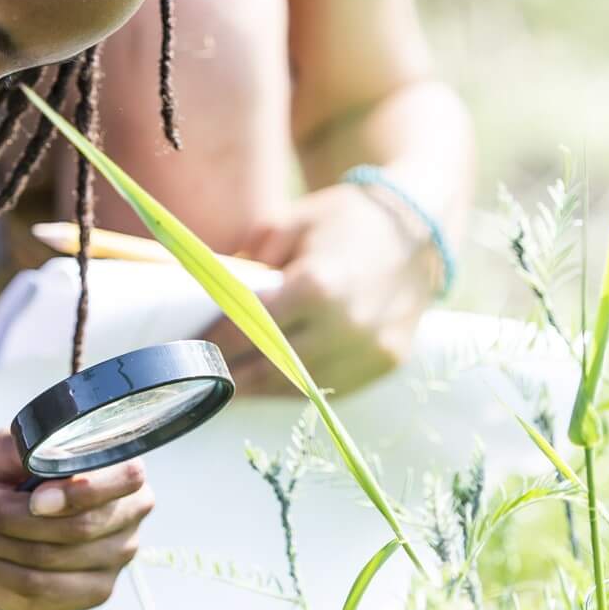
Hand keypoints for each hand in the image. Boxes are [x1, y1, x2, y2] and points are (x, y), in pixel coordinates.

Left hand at [0, 432, 154, 609]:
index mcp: (120, 471)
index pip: (125, 480)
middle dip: (13, 517)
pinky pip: (40, 589)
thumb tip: (36, 449)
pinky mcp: (88, 595)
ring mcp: (112, 562)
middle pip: (80, 527)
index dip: (80, 492)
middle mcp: (126, 518)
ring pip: (53, 559)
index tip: (35, 499)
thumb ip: (21, 445)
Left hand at [205, 182, 441, 396]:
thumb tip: (215, 297)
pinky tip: (269, 382)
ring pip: (298, 386)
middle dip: (229, 373)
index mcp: (318, 285)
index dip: (214, 343)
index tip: (188, 348)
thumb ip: (250, 260)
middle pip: (269, 366)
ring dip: (258, 389)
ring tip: (227, 385)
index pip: (249, 328)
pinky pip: (330, 388)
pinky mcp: (387, 363)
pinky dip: (295, 388)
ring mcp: (370, 350)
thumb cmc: (346, 220)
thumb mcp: (291, 223)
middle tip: (198, 376)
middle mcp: (347, 325)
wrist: (419, 229)